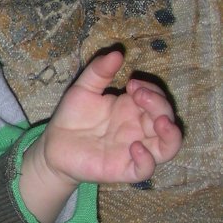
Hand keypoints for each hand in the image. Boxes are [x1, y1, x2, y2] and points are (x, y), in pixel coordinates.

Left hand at [40, 48, 182, 185]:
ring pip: (169, 146)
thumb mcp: (83, 89)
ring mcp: (134, 150)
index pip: (157, 98)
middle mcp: (139, 129)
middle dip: (159, 104)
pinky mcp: (124, 169)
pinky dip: (147, 159)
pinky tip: (134, 146)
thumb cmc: (72, 118)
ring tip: (160, 122)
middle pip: (166, 118)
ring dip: (170, 133)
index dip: (152, 89)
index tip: (132, 83)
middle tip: (139, 95)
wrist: (52, 147)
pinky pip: (146, 169)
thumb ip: (99, 72)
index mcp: (132, 109)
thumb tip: (117, 53)